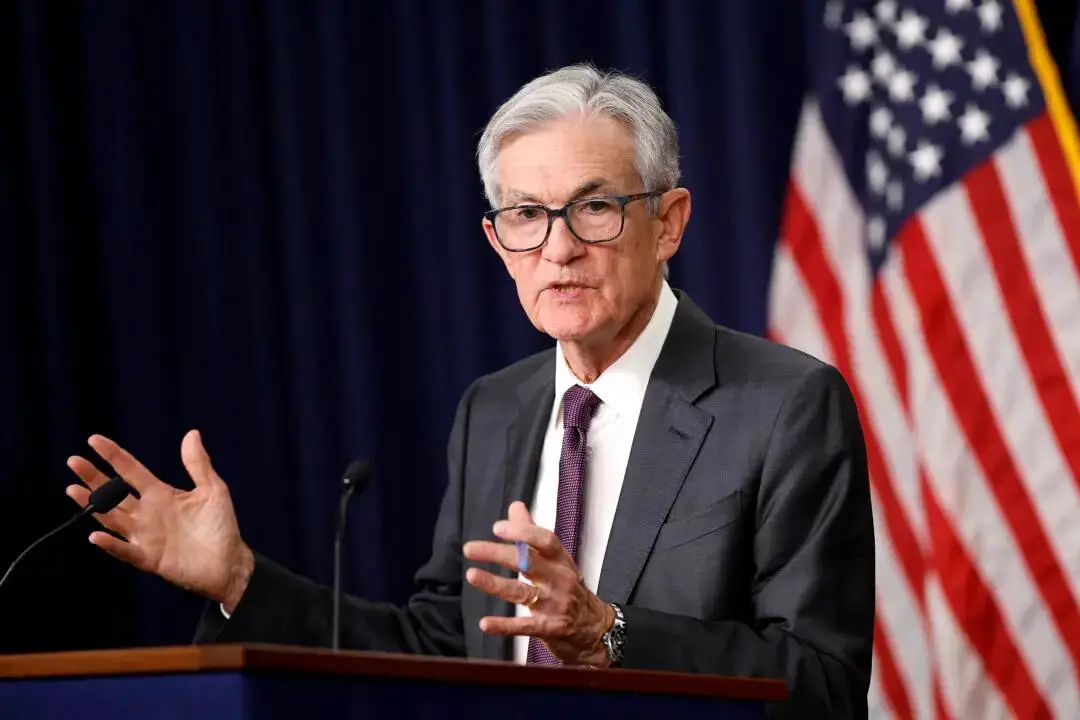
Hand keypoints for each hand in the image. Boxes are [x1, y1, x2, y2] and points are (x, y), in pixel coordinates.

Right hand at [66, 430, 253, 610]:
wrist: (229, 562)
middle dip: (93, 478)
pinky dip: (111, 545)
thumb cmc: (220, 525)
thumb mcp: (213, 490)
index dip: (114, 456)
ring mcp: (145, 536)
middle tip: (73, 461)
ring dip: (93, 506)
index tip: (93, 439)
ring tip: (73, 489)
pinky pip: (125, 551)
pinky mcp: (149, 558)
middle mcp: (146, 513)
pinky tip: (96, 536)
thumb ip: (198, 464)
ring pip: (112, 519)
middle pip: (113, 493)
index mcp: (160, 494)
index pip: (131, 471)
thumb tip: (192, 433)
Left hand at [462, 501, 614, 665]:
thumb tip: (515, 507)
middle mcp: (559, 580)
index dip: (522, 532)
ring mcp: (554, 605)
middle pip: (528, 563)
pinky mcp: (548, 628)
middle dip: (498, 554)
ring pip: (522, 592)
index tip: (498, 527)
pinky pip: (523, 626)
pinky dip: (504, 625)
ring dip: (495, 584)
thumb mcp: (557, 560)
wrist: (594, 628)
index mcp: (560, 560)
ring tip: (472, 575)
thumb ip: (532, 534)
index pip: (545, 540)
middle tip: (470, 548)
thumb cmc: (570, 588)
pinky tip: (485, 623)